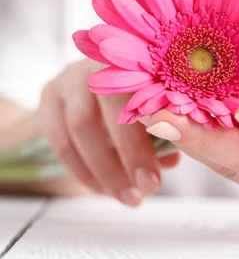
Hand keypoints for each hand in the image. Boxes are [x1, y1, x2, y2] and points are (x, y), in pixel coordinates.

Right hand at [38, 59, 179, 205]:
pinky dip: (81, 170)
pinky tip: (102, 189)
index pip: (149, 88)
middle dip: (130, 153)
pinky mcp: (49, 94)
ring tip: (128, 197)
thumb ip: (167, 135)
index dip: (157, 130)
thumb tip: (170, 160)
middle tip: (148, 189)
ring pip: (82, 123)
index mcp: (138, 61)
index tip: (162, 171)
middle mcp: (102, 62)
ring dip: (105, 168)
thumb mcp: (160, 121)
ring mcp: (72, 76)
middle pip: (113, 104)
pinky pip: (60, 138)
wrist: (95, 104)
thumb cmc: (141, 113)